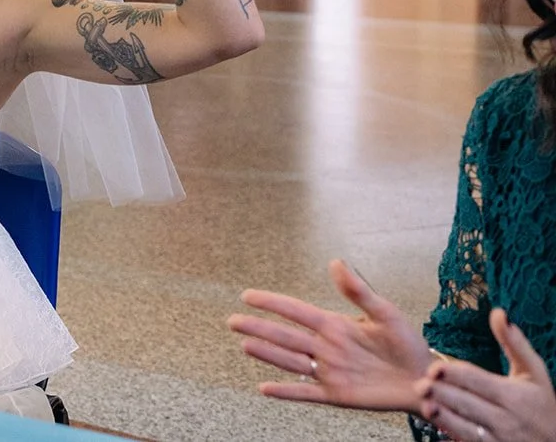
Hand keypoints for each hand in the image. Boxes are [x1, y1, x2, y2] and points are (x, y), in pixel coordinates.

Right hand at [228, 259, 433, 412]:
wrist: (426, 380)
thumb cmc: (408, 345)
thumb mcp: (386, 313)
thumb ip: (358, 291)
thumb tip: (336, 262)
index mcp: (335, 325)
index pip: (295, 311)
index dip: (271, 303)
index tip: (248, 296)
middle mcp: (326, 347)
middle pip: (285, 336)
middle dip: (258, 327)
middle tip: (232, 320)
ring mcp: (329, 372)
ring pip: (290, 361)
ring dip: (267, 354)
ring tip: (245, 344)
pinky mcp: (336, 395)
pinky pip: (305, 393)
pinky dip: (286, 392)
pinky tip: (265, 389)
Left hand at [418, 309, 555, 441]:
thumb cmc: (541, 403)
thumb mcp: (534, 372)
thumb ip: (514, 343)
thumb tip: (499, 313)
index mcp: (514, 395)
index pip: (479, 382)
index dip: (456, 374)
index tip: (434, 367)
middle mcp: (506, 418)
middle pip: (468, 403)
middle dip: (444, 393)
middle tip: (421, 384)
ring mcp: (498, 437)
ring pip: (466, 425)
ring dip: (444, 415)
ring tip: (425, 403)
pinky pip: (467, 441)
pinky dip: (452, 431)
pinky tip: (437, 421)